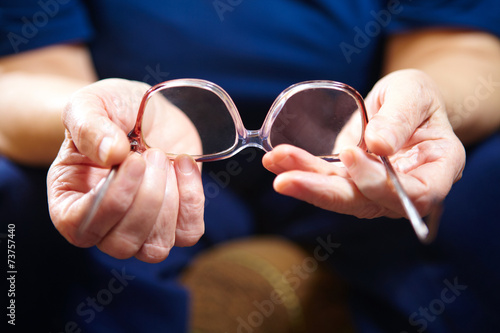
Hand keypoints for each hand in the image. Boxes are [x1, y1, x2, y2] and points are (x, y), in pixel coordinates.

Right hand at [47, 79, 204, 262]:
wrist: (144, 110)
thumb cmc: (109, 110)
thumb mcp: (90, 104)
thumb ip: (89, 126)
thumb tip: (111, 155)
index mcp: (68, 202)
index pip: (81, 227)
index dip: (112, 200)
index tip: (133, 160)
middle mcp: (102, 224)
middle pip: (122, 243)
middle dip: (147, 197)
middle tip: (152, 154)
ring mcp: (141, 227)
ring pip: (157, 247)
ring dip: (169, 200)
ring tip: (163, 157)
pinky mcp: (175, 220)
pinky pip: (189, 232)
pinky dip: (192, 198)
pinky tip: (184, 162)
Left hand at [263, 69, 465, 218]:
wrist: (401, 103)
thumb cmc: (416, 96)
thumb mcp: (414, 92)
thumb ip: (400, 117)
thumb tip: (377, 146)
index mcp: (439, 168)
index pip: (417, 193)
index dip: (382, 182)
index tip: (351, 154)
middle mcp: (407, 188)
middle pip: (367, 202)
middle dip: (324, 192)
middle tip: (286, 180)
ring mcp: (376, 189)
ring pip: (340, 194)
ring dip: (304, 180)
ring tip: (274, 162)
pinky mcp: (351, 181)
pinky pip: (327, 180)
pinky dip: (301, 170)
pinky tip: (276, 160)